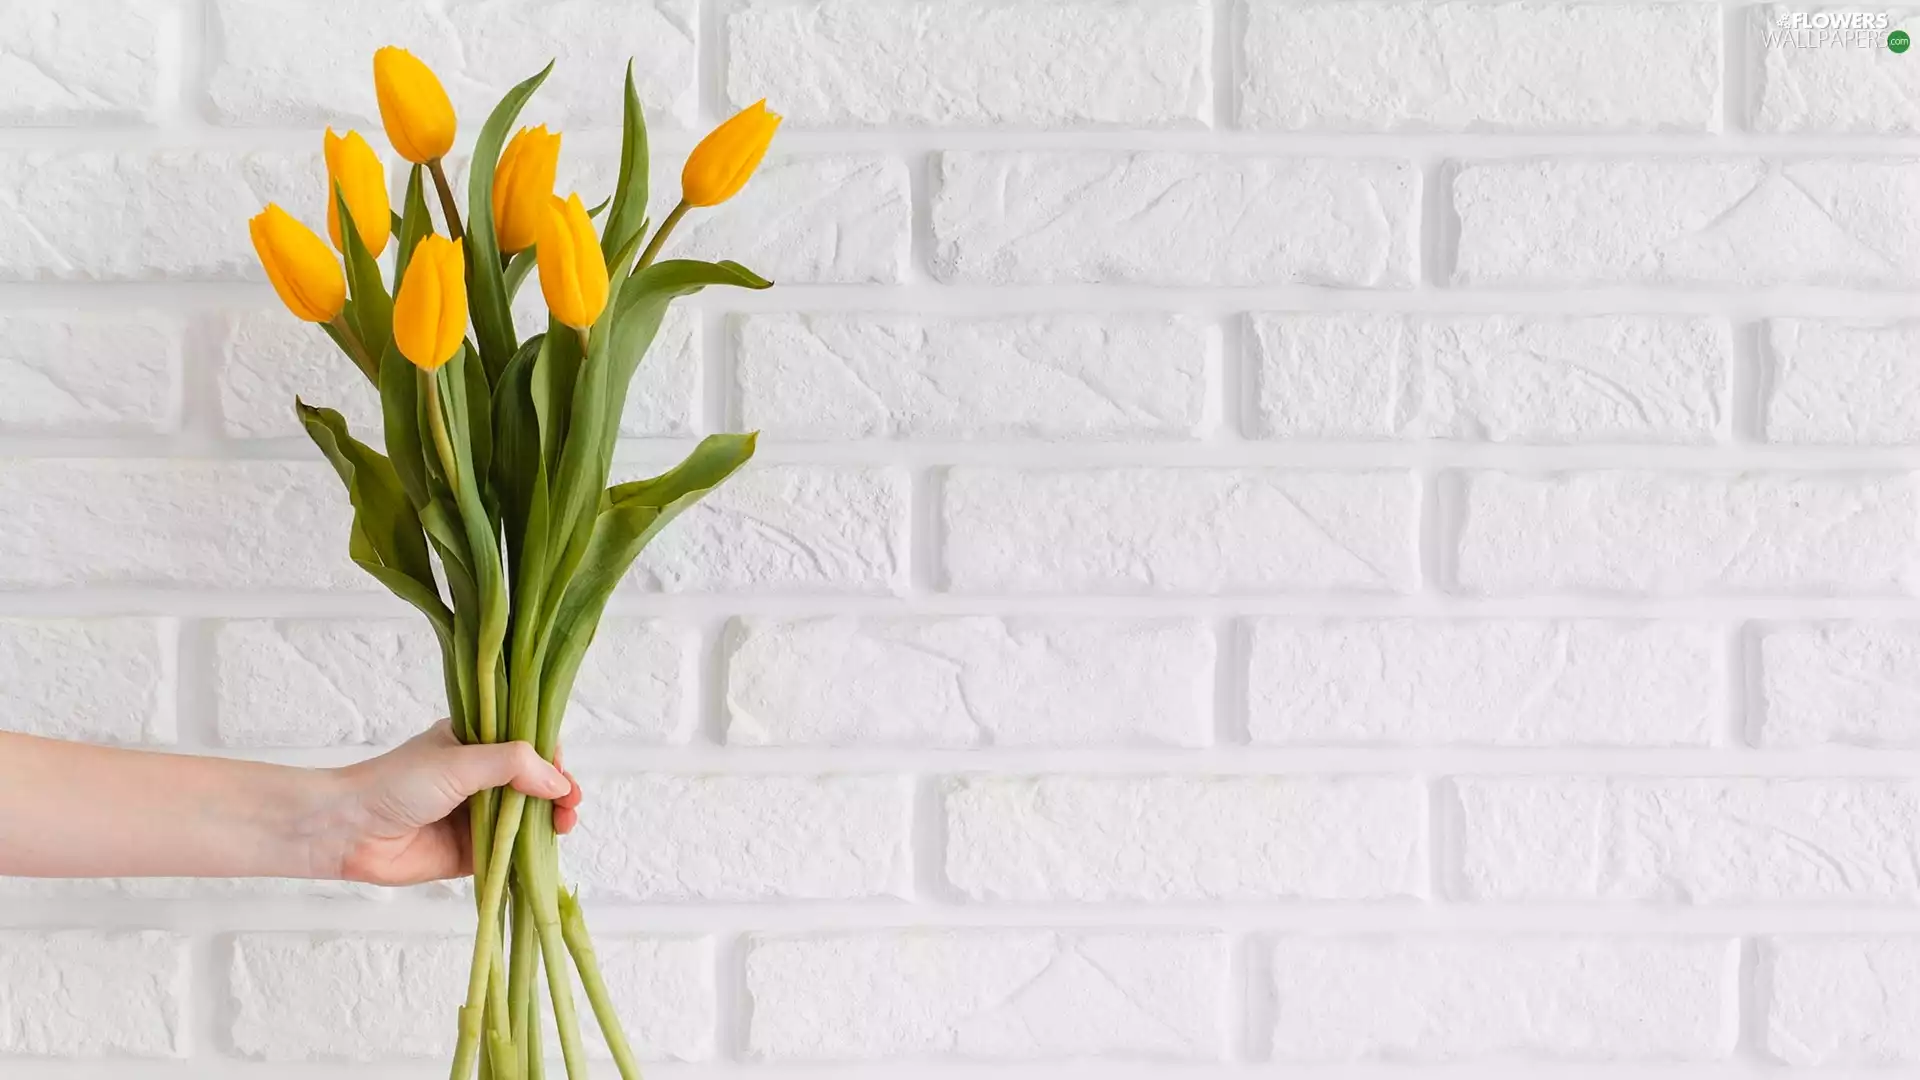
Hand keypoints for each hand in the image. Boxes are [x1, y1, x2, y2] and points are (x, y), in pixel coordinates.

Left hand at [320, 721, 584, 885]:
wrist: (349, 831)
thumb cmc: (397, 784)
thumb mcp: (460, 762)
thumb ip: (512, 765)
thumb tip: (559, 783)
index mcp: (475, 743)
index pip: (527, 746)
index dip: (551, 758)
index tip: (564, 773)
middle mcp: (480, 778)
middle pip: (533, 784)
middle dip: (557, 793)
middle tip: (570, 805)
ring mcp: (477, 816)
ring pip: (526, 818)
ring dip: (550, 822)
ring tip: (564, 826)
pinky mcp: (472, 853)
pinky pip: (510, 852)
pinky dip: (531, 853)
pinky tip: (546, 852)